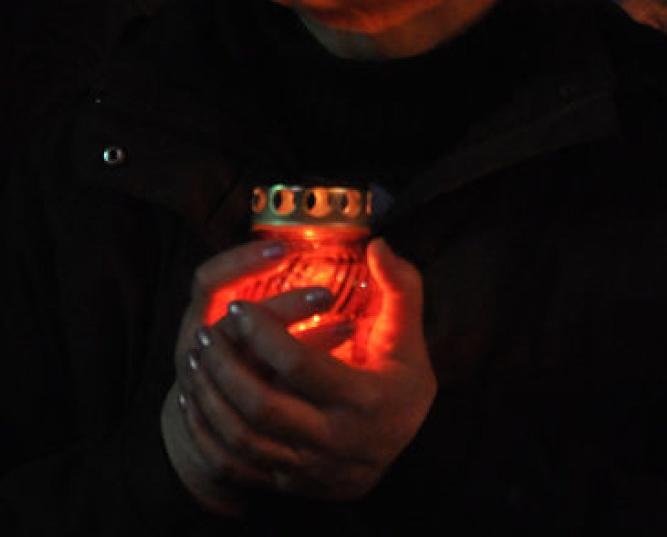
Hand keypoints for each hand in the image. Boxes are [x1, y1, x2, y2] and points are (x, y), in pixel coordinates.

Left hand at [161, 238, 435, 513]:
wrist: (399, 450)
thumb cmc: (401, 384)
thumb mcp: (408, 337)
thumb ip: (400, 289)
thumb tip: (378, 246)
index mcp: (364, 398)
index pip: (300, 364)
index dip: (263, 332)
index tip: (240, 306)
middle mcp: (334, 438)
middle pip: (261, 406)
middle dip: (225, 366)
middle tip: (206, 333)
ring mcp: (308, 466)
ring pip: (240, 438)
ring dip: (210, 398)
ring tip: (197, 360)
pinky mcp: (288, 482)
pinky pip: (234, 464)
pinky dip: (209, 433)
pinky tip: (198, 402)